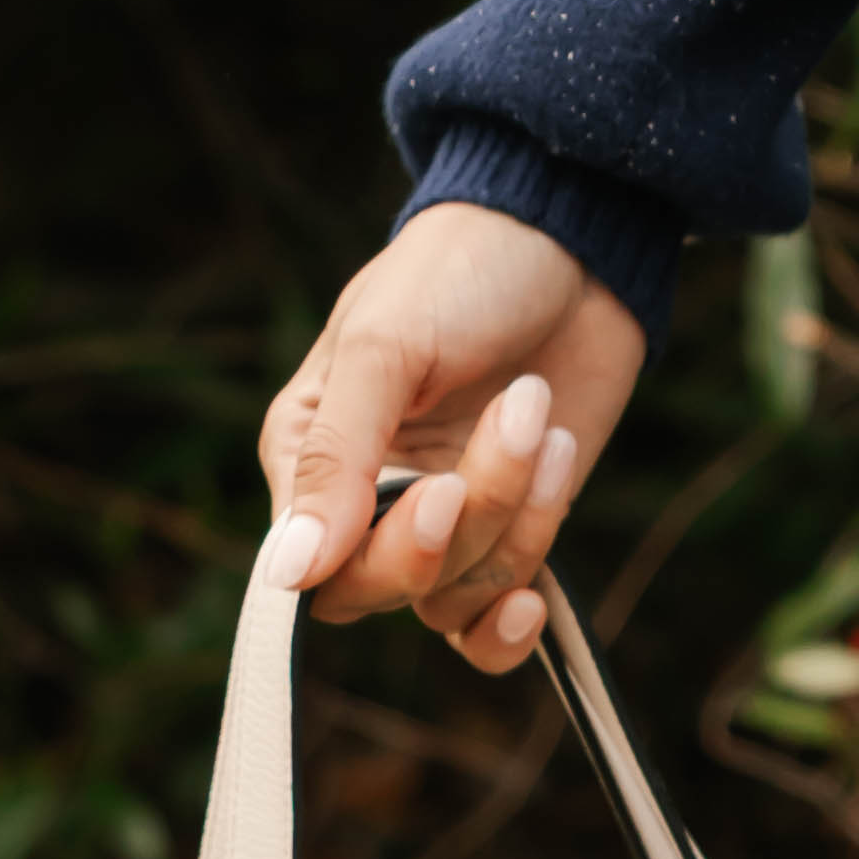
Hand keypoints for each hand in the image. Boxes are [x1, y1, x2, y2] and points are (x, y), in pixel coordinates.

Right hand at [256, 204, 648, 676]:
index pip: (313, 567)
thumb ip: (335, 457)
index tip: (441, 493)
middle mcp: (366, 501)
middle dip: (461, 524)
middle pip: (383, 588)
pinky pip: (492, 617)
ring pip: (454, 593)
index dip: (377, 554)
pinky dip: (512, 615)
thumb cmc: (459, 270)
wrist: (572, 242)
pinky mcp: (508, 529)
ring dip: (515, 516)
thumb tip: (286, 574)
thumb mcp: (386, 345)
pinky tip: (534, 598)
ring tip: (542, 407)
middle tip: (517, 415)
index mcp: (308, 453)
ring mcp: (443, 521)